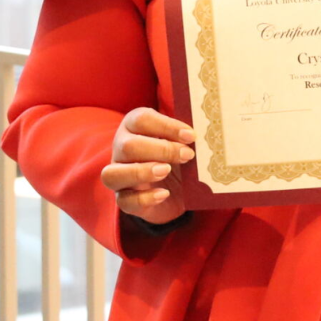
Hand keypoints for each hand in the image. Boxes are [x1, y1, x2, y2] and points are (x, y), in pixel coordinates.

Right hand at [100, 107, 195, 224]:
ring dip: (141, 172)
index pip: (142, 119)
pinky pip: (124, 201)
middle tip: (187, 155)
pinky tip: (164, 193)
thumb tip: (206, 129)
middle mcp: (121, 148)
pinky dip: (145, 198)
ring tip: (166, 171)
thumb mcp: (182, 141)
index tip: (191, 135)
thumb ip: (187, 134)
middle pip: (128, 146)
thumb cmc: (176, 154)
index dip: (167, 126)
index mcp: (134, 126)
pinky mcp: (123, 199)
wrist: (174, 188)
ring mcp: (118, 175)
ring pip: (113, 174)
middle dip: (160, 150)